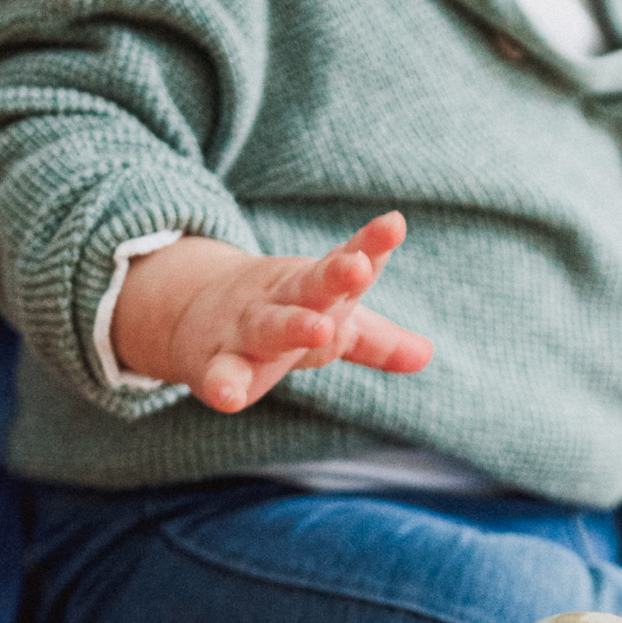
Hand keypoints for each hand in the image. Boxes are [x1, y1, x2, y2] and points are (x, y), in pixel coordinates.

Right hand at [110, 213, 432, 413]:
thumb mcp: (335, 326)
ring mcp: (248, 326)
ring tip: (319, 328)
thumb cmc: (285, 317)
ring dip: (294, 324)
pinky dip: (223, 383)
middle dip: (335, 276)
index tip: (395, 224)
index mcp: (316, 287)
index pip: (348, 261)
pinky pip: (221, 372)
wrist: (194, 313)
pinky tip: (228, 398)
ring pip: (271, 325)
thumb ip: (378, 342)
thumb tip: (426, 354)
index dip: (372, 244)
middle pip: (311, 285)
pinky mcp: (217, 361)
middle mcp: (283, 299)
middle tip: (358, 267)